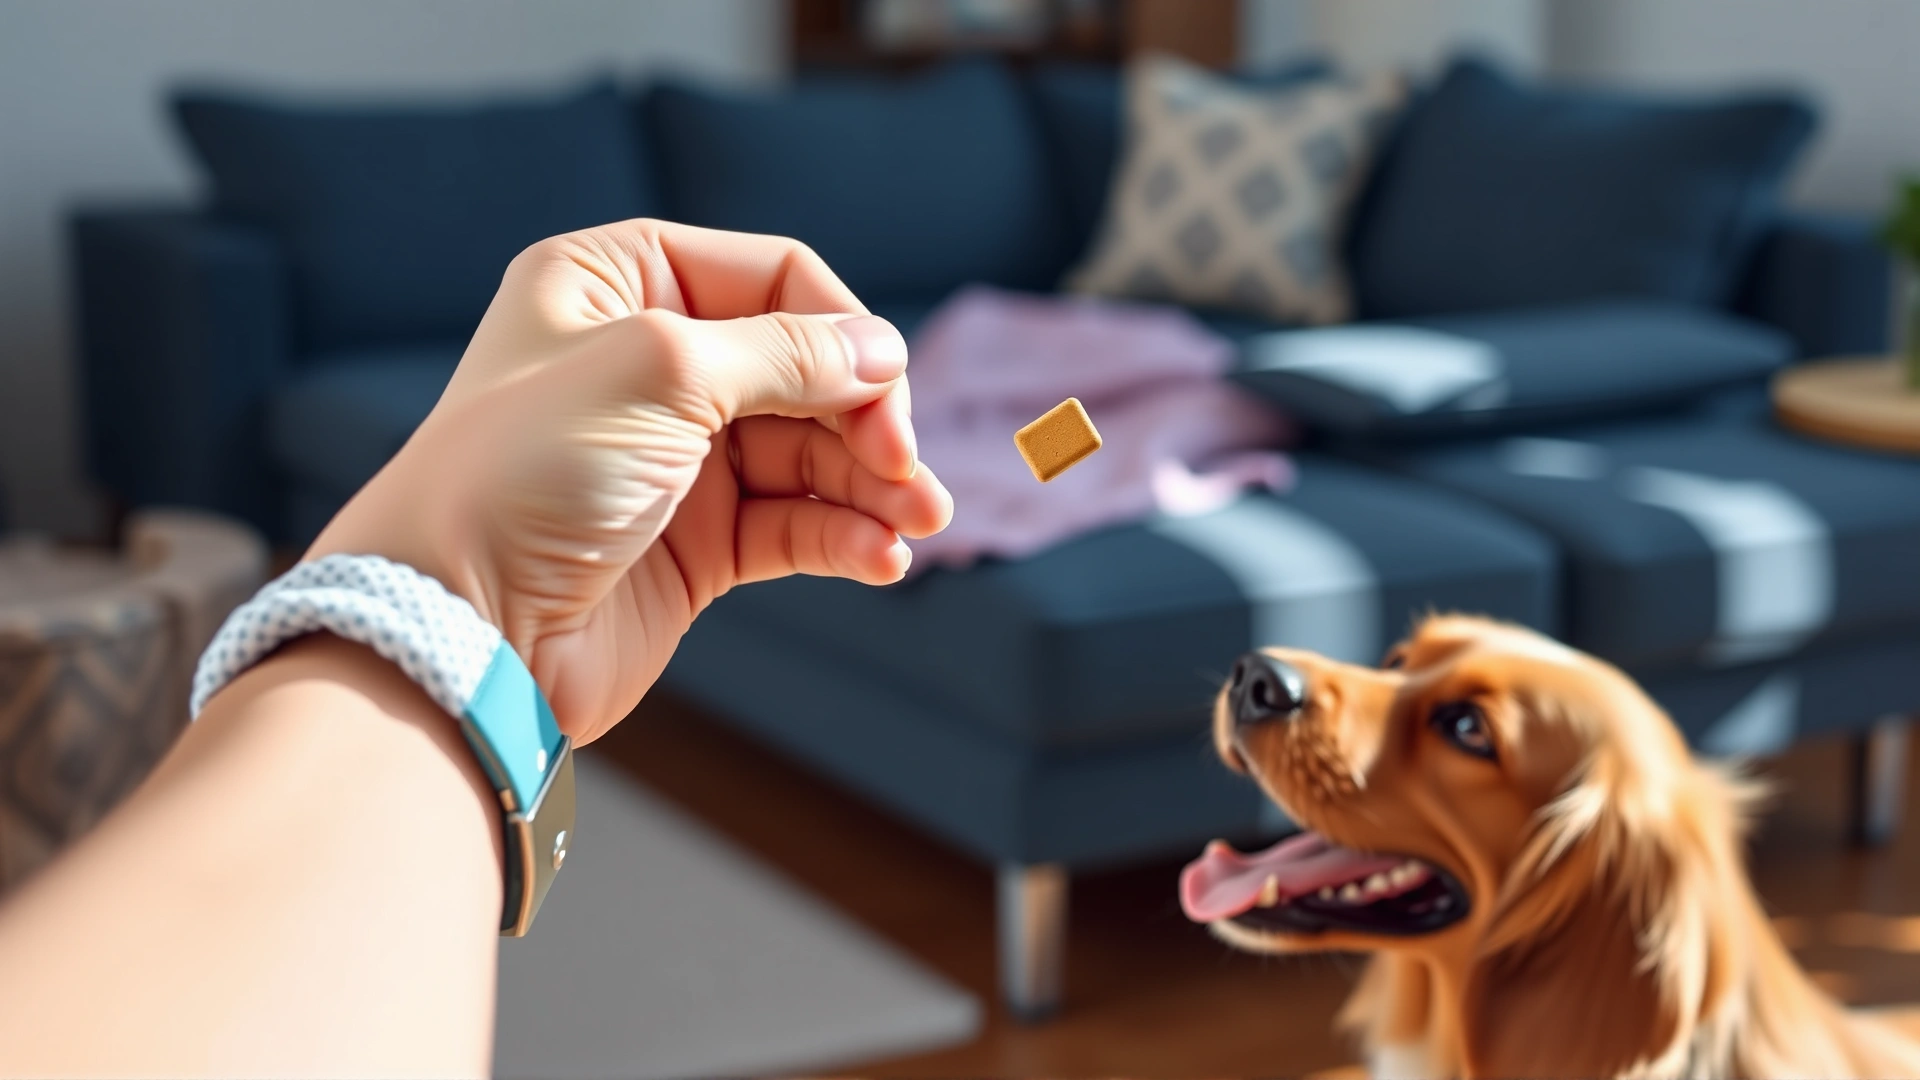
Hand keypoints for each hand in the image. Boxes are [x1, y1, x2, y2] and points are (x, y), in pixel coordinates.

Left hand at [308, 220, 951, 744]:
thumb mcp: (660, 374)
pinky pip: (794, 526)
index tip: (886, 393)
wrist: (457, 632)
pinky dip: (843, 538)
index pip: (772, 277)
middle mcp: (649, 365)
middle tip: (908, 473)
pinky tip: (880, 559)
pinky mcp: (693, 545)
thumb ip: (784, 353)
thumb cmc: (523, 478)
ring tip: (922, 526)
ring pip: (811, 455)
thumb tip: (881, 350)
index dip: (842, 330)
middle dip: (869, 419)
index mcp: (617, 285)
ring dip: (873, 486)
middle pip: (805, 369)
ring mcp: (674, 460)